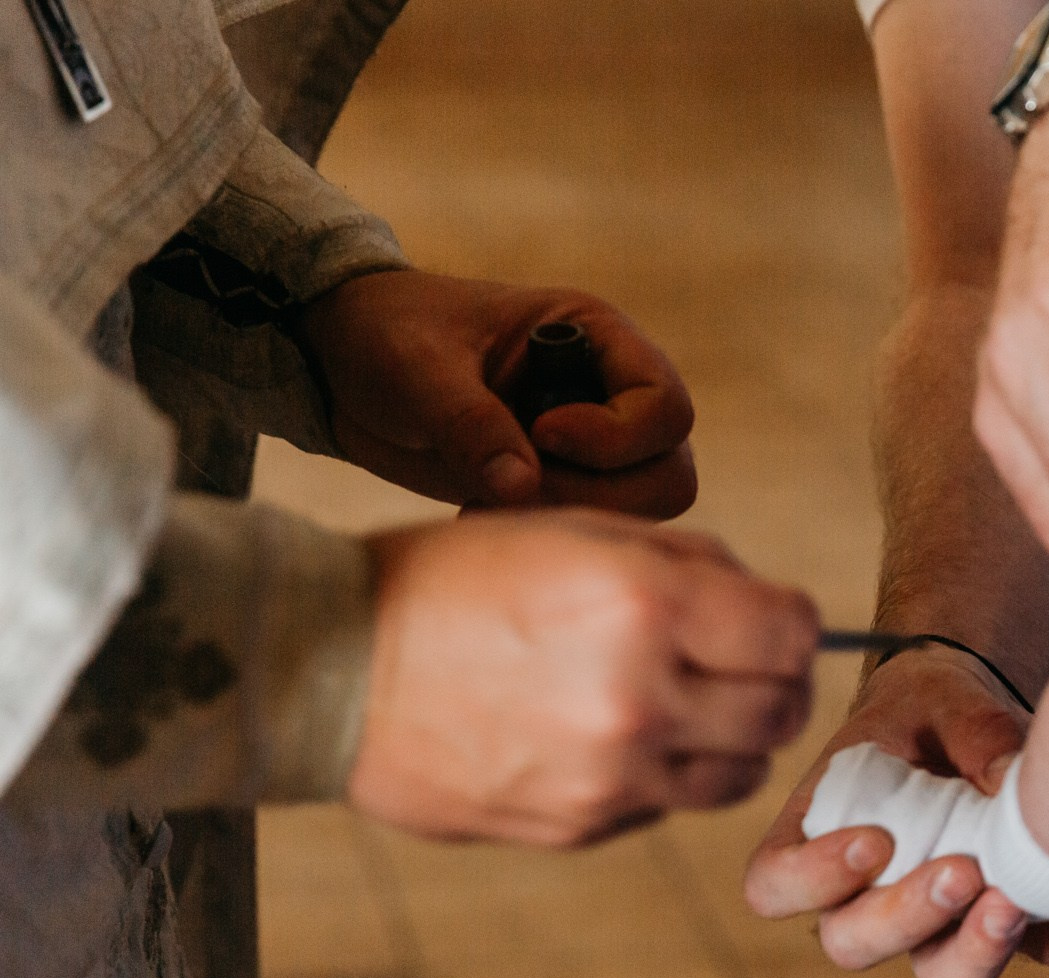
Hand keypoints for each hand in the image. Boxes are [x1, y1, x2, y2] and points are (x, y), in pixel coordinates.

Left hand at [297, 271, 696, 515]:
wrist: (342, 364)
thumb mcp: (417, 367)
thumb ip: (471, 422)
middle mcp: (611, 395)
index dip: (616, 437)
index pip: (666, 407)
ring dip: (569, 517)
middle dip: (597, 492)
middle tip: (513, 483)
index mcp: (597, 338)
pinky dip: (542, 534)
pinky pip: (588, 529)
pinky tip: (478, 512)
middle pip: (669, 473)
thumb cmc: (386, 335)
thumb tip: (522, 487)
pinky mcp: (560, 487)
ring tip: (489, 498)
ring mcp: (593, 448)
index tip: (541, 433)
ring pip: (640, 511)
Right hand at [348, 510, 815, 844]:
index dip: (794, 622)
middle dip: (777, 681)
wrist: (327, 668)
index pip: (792, 631)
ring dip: (734, 737)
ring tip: (686, 703)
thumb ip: (688, 563)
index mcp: (643, 603)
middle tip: (744, 664)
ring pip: (740, 772)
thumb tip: (765, 601)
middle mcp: (639, 695)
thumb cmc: (450, 581)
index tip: (773, 618)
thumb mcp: (571, 531)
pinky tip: (618, 737)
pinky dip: (668, 773)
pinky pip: (669, 804)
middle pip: (782, 710)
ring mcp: (611, 774)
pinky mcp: (581, 825)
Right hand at [743, 648, 1048, 977]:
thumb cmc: (931, 709)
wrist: (980, 721)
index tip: (873, 841)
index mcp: (815, 836)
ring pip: (940, 976)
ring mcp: (933, 922)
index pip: (775, 885)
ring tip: (1011, 905)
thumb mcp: (939, 699)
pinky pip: (1030, 954)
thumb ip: (967, 732)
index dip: (813, 880)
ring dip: (975, 953)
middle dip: (907, 918)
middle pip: (853, 945)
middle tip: (960, 872)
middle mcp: (863, 896)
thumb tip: (1006, 781)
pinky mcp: (999, 926)